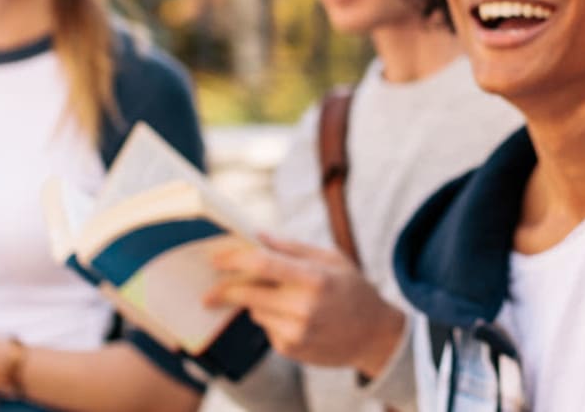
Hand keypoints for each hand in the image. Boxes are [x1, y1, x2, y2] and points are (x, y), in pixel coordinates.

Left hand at [203, 233, 406, 378]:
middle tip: (209, 289)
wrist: (374, 336)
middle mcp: (303, 307)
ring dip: (255, 302)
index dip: (233, 259)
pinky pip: (265, 328)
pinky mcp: (291, 349)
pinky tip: (293, 317)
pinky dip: (270, 319)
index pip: (262, 265)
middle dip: (224, 289)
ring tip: (283, 298)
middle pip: (248, 294)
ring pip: (255, 311)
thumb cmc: (354, 290)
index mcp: (314, 278)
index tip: (215, 258)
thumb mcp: (332, 259)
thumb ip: (293, 247)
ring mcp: (296, 332)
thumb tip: (258, 235)